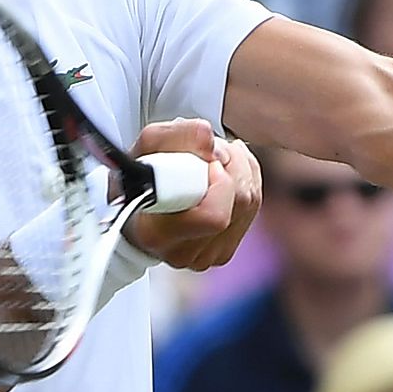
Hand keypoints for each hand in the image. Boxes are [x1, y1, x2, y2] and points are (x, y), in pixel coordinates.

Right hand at [124, 117, 260, 270]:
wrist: (138, 206)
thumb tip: (211, 142)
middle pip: (239, 203)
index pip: (212, 215)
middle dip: (232, 164)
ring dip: (240, 169)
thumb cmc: (139, 178)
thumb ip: (177, 135)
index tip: (204, 161)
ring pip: (251, 202)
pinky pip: (254, 207)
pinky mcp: (224, 250)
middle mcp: (182, 251)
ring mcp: (206, 256)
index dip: (216, 180)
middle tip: (211, 152)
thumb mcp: (147, 146)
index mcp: (156, 232)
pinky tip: (225, 174)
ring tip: (215, 160)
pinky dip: (247, 181)